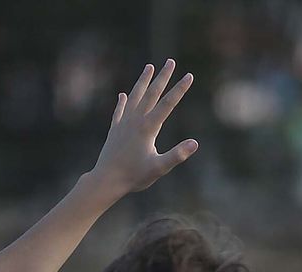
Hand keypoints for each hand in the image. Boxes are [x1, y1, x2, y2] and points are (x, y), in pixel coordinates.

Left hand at [86, 60, 197, 197]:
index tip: (189, 76)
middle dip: (163, 77)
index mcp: (148, 127)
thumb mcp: (159, 168)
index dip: (180, 89)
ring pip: (135, 97)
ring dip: (143, 81)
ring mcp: (124, 123)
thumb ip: (177, 155)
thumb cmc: (134, 176)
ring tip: (148, 67)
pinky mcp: (115, 130)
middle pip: (152, 94)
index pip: (168, 104)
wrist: (106, 180)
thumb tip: (195, 143)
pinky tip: (123, 95)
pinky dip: (122, 102)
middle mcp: (135, 120)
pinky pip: (120, 111)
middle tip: (171, 62)